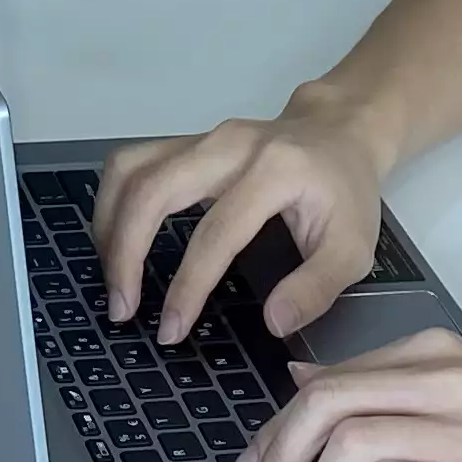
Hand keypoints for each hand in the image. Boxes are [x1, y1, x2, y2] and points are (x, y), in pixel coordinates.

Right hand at [92, 93, 391, 343]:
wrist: (339, 132)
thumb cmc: (346, 194)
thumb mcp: (353, 248)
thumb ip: (317, 288)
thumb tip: (272, 323)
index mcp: (274, 171)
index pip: (216, 233)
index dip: (188, 286)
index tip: (171, 329)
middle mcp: (228, 145)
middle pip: (153, 189)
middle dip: (125, 251)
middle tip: (121, 307)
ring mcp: (200, 137)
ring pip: (129, 169)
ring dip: (108, 225)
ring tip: (111, 277)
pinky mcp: (184, 141)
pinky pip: (130, 164)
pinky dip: (112, 203)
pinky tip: (115, 241)